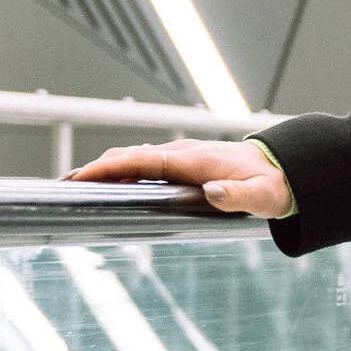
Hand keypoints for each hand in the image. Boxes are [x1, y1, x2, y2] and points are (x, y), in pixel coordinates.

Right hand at [67, 138, 293, 219]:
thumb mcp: (263, 197)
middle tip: (64, 187)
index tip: (80, 178)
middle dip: (95, 169)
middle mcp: (183, 153)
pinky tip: (110, 184)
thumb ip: (239, 196)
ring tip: (77, 186)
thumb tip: (213, 192)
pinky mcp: (184, 162)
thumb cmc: (274, 185)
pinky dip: (122, 170)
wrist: (287, 169)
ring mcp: (182, 155)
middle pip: (128, 157)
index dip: (108, 169)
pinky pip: (145, 163)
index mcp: (194, 160)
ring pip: (134, 158)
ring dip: (105, 169)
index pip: (141, 162)